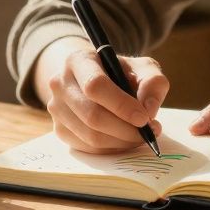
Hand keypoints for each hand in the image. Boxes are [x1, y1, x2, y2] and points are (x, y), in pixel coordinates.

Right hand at [36, 38, 169, 153]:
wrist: (92, 80)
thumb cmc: (120, 73)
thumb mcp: (141, 68)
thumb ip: (153, 82)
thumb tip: (149, 109)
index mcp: (78, 61)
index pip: (95, 86)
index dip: (121, 105)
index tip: (144, 118)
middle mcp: (60, 83)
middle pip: (92, 115)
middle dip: (125, 129)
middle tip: (149, 131)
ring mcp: (56, 108)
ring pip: (90, 136)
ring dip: (122, 141)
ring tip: (141, 135)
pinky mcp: (59, 129)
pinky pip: (88, 148)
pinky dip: (112, 148)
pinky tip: (126, 139)